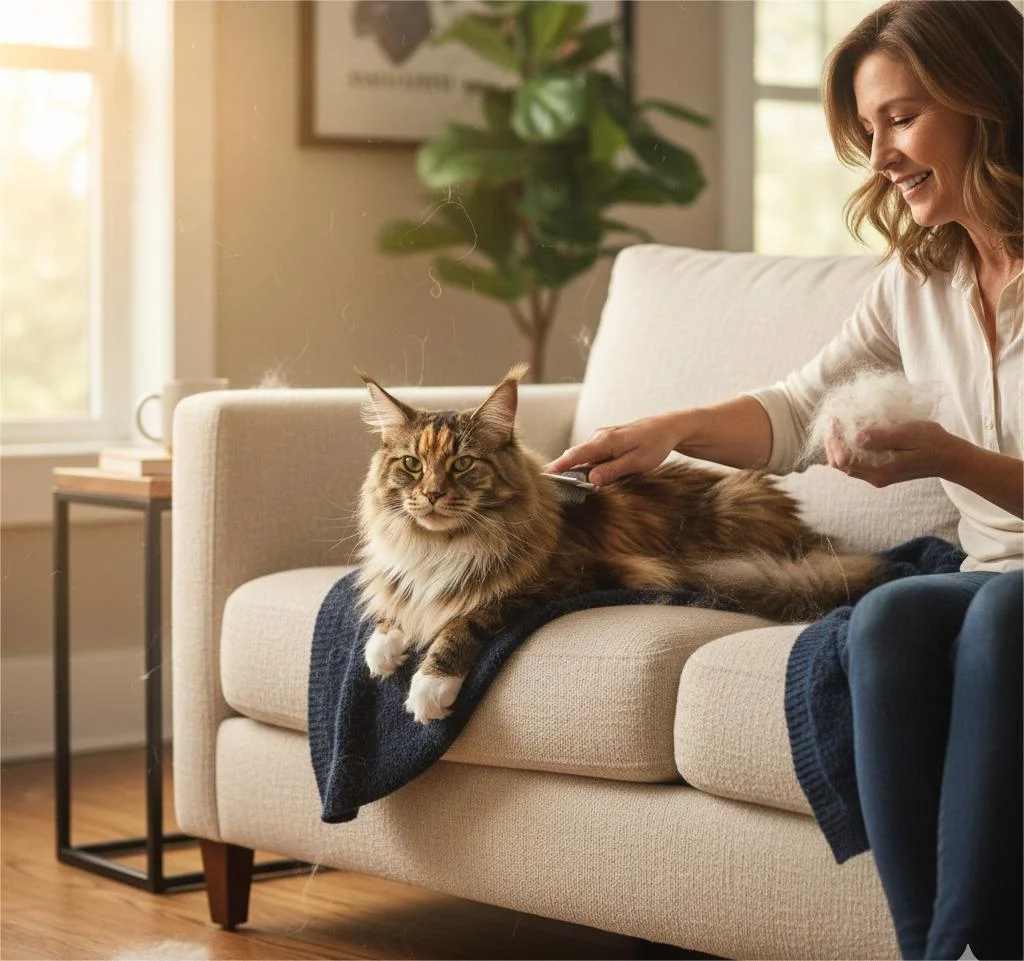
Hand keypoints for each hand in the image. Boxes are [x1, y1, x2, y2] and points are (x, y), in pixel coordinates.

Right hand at [545, 413, 682, 485]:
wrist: (667, 428)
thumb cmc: (655, 444)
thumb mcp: (636, 462)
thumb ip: (613, 471)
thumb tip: (591, 480)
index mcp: (604, 441)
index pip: (574, 455)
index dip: (557, 467)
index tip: (543, 478)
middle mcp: (599, 437)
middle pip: (574, 457)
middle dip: (565, 473)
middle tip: (558, 491)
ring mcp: (601, 439)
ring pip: (583, 458)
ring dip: (579, 472)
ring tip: (575, 488)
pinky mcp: (605, 442)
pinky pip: (592, 456)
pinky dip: (589, 467)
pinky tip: (595, 477)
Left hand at [825, 417, 957, 486]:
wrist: (950, 458)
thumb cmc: (933, 442)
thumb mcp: (908, 434)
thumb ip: (882, 437)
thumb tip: (856, 437)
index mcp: (881, 470)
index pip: (843, 460)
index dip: (833, 441)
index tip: (835, 419)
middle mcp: (875, 477)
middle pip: (839, 464)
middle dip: (831, 442)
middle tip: (832, 420)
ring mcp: (877, 476)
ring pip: (845, 465)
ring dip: (837, 446)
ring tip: (838, 425)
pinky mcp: (880, 472)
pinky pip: (855, 463)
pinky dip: (847, 449)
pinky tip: (850, 434)